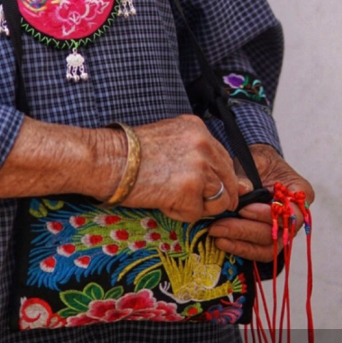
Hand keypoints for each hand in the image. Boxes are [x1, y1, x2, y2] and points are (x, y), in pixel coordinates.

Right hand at [121, 114, 250, 221]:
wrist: (107, 159)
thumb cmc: (128, 152)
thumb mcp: (168, 139)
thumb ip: (197, 154)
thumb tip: (235, 183)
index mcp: (198, 128)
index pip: (224, 160)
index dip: (217, 179)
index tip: (209, 188)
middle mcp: (204, 144)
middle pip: (228, 180)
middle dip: (216, 196)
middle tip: (194, 201)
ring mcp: (199, 167)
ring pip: (218, 200)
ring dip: (197, 205)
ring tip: (171, 197)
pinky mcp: (190, 190)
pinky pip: (197, 214)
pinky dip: (180, 213)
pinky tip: (162, 201)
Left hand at [208, 145, 314, 263]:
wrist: (258, 166)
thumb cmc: (260, 161)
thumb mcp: (255, 160)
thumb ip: (248, 176)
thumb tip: (241, 190)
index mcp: (300, 194)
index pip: (290, 213)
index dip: (267, 215)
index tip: (243, 209)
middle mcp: (295, 217)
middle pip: (275, 233)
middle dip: (245, 230)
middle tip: (219, 225)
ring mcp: (283, 231)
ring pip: (267, 247)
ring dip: (241, 244)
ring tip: (217, 235)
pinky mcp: (268, 239)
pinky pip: (258, 250)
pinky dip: (240, 248)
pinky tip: (221, 241)